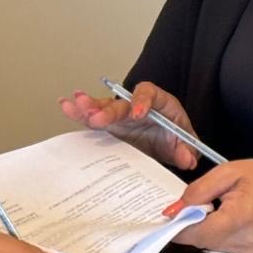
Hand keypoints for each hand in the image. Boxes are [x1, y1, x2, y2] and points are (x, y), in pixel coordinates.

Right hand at [57, 80, 200, 170]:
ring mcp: (120, 115)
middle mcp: (136, 105)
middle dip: (108, 110)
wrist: (169, 145)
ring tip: (73, 104)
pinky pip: (93, 118)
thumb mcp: (186, 144)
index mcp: (159, 103)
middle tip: (96, 118)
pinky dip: (79, 113)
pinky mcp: (109, 126)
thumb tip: (187, 159)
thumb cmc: (176, 139)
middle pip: (120, 102)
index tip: (137, 113)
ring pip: (103, 108)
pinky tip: (65, 105)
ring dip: (88, 107)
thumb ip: (187, 149)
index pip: (150, 93)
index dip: (142, 101)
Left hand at [166, 159, 252, 252]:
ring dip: (206, 229)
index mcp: (239, 218)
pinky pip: (221, 247)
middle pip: (200, 240)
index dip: (178, 225)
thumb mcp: (228, 172)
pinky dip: (218, 234)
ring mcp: (250, 252)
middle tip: (201, 203)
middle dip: (193, 223)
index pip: (194, 233)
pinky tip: (230, 219)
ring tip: (220, 208)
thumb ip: (198, 191)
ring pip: (209, 245)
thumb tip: (173, 211)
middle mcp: (245, 241)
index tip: (171, 214)